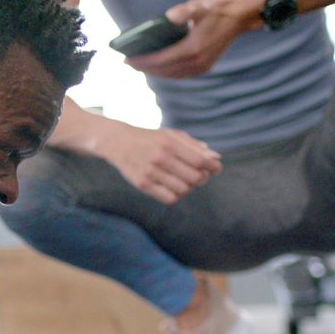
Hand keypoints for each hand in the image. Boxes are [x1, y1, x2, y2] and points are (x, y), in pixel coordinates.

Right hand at [93, 121, 221, 203]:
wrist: (118, 142)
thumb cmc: (150, 138)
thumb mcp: (171, 135)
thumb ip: (193, 146)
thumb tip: (215, 158)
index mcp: (170, 143)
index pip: (201, 161)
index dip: (213, 167)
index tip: (216, 168)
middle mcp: (160, 158)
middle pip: (195, 177)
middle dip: (202, 177)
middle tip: (200, 175)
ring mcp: (150, 172)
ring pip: (184, 190)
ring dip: (189, 187)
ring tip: (184, 180)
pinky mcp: (142, 184)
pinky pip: (170, 198)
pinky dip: (176, 195)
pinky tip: (173, 187)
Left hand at [124, 0, 261, 77]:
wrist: (239, 17)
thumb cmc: (216, 9)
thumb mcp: (200, 5)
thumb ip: (184, 10)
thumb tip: (169, 17)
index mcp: (193, 48)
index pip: (161, 60)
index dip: (142, 61)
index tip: (127, 60)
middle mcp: (197, 61)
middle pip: (164, 70)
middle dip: (144, 68)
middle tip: (128, 63)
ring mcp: (202, 66)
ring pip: (172, 75)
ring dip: (155, 72)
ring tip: (140, 66)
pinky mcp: (205, 67)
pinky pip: (180, 74)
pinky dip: (167, 72)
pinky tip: (158, 67)